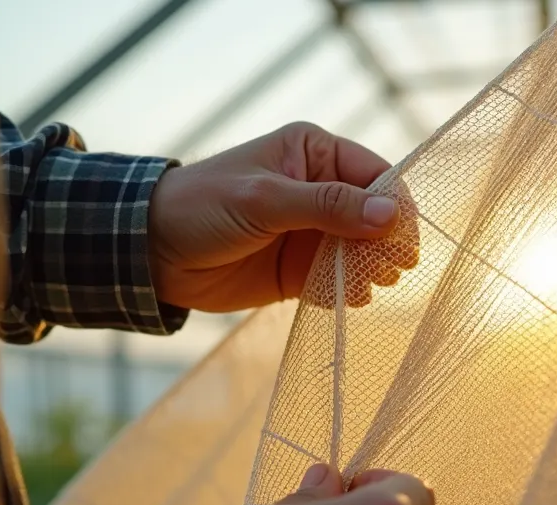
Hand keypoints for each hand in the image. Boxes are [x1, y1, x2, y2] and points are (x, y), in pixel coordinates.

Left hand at [147, 122, 418, 312]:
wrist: (151, 252)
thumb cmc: (203, 207)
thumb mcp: (266, 200)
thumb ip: (328, 206)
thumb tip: (389, 216)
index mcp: (314, 153)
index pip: (375, 175)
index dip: (395, 206)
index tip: (405, 237)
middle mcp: (319, 189)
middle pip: (374, 216)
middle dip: (387, 241)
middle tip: (393, 268)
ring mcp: (311, 231)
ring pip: (360, 250)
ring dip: (371, 268)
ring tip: (371, 283)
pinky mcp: (300, 268)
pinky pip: (337, 279)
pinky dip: (348, 290)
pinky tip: (350, 298)